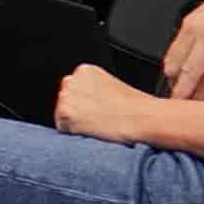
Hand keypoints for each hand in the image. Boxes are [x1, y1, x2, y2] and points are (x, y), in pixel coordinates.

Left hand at [56, 63, 176, 146]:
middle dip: (76, 110)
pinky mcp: (66, 112)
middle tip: (97, 118)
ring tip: (97, 124)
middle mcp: (73, 79)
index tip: (96, 109)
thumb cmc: (135, 106)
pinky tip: (91, 130)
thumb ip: (94, 88)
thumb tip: (86, 100)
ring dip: (74, 122)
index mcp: (85, 70)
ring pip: (61, 114)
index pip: (73, 88)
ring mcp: (68, 95)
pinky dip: (73, 133)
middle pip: (64, 99)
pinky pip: (62, 128)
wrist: (142, 117)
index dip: (83, 103)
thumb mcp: (113, 86)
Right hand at [163, 0, 203, 98]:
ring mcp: (191, 23)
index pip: (190, 68)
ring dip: (177, 74)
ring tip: (189, 91)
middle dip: (178, 85)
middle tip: (188, 103)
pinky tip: (192, 71)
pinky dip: (180, 62)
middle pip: (175, 65)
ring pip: (172, 56)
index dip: (184, 89)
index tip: (179, 105)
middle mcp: (195, 27)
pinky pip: (177, 46)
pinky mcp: (191, 21)